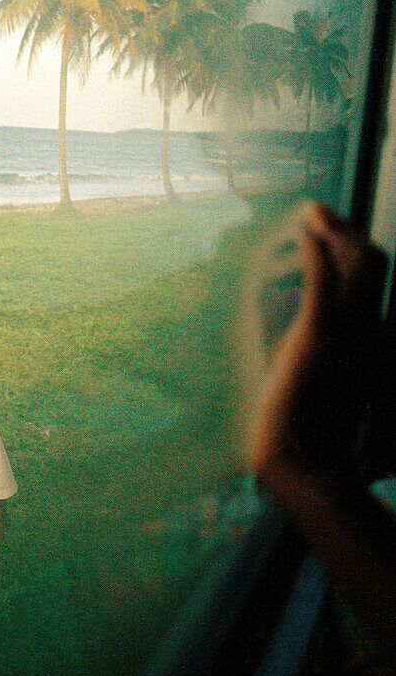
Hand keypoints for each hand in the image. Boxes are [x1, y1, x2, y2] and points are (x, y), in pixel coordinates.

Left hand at [243, 202, 385, 480]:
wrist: (300, 466)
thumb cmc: (306, 426)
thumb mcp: (322, 377)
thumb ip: (323, 347)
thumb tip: (309, 328)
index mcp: (370, 337)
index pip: (375, 275)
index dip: (354, 242)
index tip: (329, 223)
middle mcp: (367, 330)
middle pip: (372, 261)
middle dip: (346, 227)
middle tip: (318, 208)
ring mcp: (347, 335)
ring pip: (358, 266)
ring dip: (335, 230)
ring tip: (311, 211)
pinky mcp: (317, 342)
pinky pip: (325, 286)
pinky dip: (318, 253)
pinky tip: (306, 233)